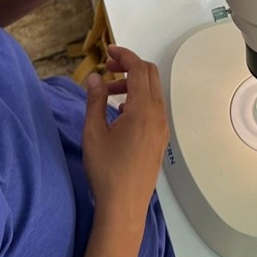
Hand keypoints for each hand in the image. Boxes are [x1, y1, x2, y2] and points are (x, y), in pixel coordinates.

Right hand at [82, 46, 168, 212]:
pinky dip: (139, 99)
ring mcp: (162, 127)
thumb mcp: (93, 133)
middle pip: (150, 75)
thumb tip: (94, 77)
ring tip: (109, 91)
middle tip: (108, 67)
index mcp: (142, 110)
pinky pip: (154, 107)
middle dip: (130, 66)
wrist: (124, 206)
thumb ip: (94, 100)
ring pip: (153, 92)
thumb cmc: (106, 170)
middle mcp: (158, 115)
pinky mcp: (161, 139)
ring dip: (134, 84)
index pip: (139, 69)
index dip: (124, 55)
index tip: (108, 51)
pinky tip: (120, 111)